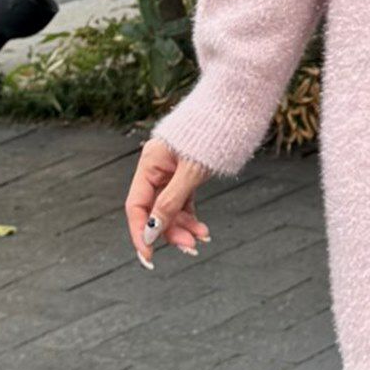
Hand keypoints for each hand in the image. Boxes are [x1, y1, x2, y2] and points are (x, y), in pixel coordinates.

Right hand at [124, 137, 212, 269]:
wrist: (233, 112)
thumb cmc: (211, 136)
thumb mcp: (191, 172)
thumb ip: (171, 202)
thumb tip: (151, 232)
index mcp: (149, 164)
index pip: (136, 206)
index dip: (140, 232)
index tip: (148, 257)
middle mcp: (157, 169)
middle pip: (154, 211)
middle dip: (170, 233)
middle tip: (191, 249)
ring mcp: (172, 174)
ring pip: (171, 210)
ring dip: (184, 228)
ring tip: (202, 239)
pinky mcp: (187, 177)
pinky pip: (184, 204)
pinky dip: (192, 219)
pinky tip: (203, 232)